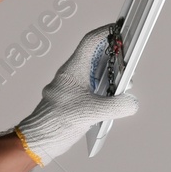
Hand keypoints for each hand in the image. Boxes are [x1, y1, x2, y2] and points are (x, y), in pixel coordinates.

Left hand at [12, 24, 137, 166]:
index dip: (105, 33)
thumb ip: (116, 105)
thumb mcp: (91, 112)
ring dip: (110, 77)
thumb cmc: (55, 123)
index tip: (119, 30)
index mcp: (73, 70)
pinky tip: (110, 103)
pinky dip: (104, 90)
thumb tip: (132, 103)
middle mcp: (71, 76)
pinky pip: (92, 88)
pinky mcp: (73, 100)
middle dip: (114, 58)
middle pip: (96, 57)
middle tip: (126, 65)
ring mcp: (72, 88)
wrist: (38, 141)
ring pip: (94, 73)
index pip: (90, 42)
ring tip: (121, 88)